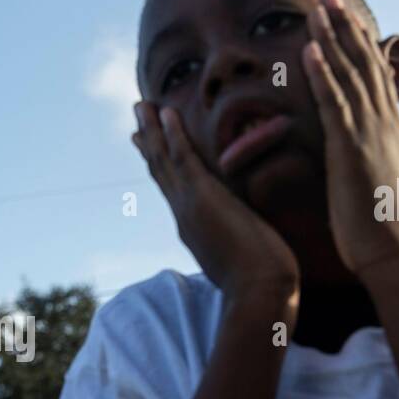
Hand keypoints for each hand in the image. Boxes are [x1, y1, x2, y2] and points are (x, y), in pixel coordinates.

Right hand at [133, 101, 299, 305]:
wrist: (258, 294)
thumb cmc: (260, 283)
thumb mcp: (243, 257)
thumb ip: (237, 242)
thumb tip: (246, 241)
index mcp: (192, 226)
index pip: (172, 188)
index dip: (159, 163)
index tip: (149, 144)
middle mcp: (184, 214)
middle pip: (161, 171)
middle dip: (149, 141)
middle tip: (137, 116)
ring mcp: (190, 206)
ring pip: (165, 161)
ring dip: (153, 130)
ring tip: (141, 105)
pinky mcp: (203, 199)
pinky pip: (184, 160)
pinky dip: (173, 136)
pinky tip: (166, 113)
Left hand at [302, 0, 398, 280]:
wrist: (396, 256)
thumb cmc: (390, 230)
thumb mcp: (396, 183)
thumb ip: (396, 159)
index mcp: (392, 132)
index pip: (375, 78)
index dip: (360, 45)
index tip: (348, 18)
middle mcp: (385, 125)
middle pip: (364, 64)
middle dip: (345, 28)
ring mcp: (370, 134)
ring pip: (350, 76)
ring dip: (332, 38)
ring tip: (317, 7)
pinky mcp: (352, 150)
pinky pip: (334, 104)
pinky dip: (323, 75)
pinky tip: (310, 51)